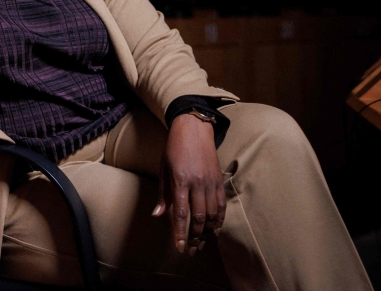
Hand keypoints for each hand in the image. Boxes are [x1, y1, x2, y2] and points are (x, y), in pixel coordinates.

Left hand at [152, 114, 225, 255]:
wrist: (193, 128)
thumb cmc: (174, 148)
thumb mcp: (163, 168)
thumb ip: (163, 194)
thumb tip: (158, 215)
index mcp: (180, 180)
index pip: (181, 213)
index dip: (180, 233)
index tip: (179, 248)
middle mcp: (197, 183)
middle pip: (198, 218)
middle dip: (194, 238)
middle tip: (190, 251)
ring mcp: (211, 182)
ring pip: (211, 215)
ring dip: (206, 233)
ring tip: (201, 245)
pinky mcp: (219, 181)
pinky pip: (221, 205)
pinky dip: (219, 220)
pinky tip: (215, 230)